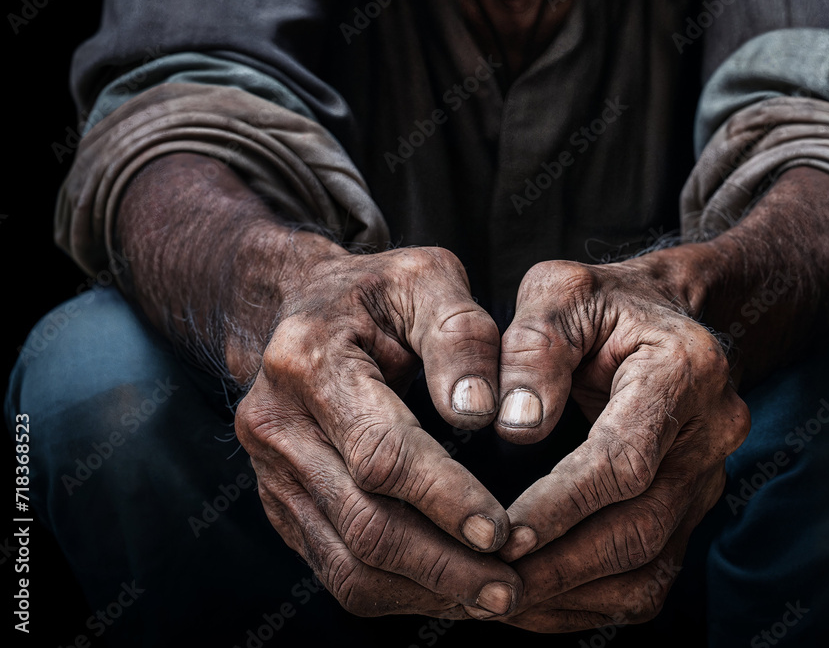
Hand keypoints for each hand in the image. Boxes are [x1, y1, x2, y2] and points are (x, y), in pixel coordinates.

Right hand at [235, 245, 521, 618]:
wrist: (304, 308)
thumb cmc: (377, 292)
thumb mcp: (426, 277)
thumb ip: (460, 334)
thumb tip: (479, 416)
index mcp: (308, 361)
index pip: (379, 452)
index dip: (444, 498)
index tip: (501, 530)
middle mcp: (275, 424)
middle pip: (362, 524)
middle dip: (444, 565)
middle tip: (512, 587)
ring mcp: (271, 472)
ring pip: (346, 562)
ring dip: (424, 591)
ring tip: (492, 597)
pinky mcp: (284, 503)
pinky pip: (336, 568)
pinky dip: (398, 590)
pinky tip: (451, 588)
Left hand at [492, 257, 749, 630]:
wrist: (660, 314)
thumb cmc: (601, 303)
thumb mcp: (560, 291)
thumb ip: (533, 347)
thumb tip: (515, 426)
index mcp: (684, 369)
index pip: (623, 458)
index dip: (561, 504)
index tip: (501, 533)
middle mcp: (711, 432)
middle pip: (642, 526)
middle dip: (561, 565)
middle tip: (490, 584)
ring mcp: (708, 476)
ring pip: (651, 564)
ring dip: (574, 593)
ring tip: (502, 602)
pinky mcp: (691, 507)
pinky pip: (652, 574)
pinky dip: (594, 599)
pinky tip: (538, 599)